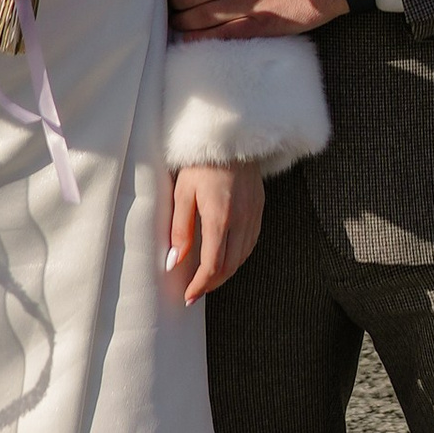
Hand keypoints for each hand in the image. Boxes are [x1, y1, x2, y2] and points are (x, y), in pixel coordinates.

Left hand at [164, 159, 264, 300]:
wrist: (230, 136)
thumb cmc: (200, 163)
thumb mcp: (182, 194)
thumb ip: (180, 230)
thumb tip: (174, 263)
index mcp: (220, 218)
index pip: (212, 265)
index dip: (200, 285)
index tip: (188, 296)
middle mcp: (241, 220)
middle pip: (230, 266)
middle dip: (212, 284)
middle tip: (195, 291)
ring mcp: (254, 214)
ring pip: (243, 257)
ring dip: (226, 272)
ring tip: (208, 278)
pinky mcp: (260, 208)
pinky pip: (251, 242)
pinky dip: (239, 257)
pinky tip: (227, 257)